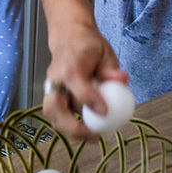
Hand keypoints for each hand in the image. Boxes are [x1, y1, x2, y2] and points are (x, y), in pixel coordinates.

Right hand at [41, 20, 126, 139]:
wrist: (67, 35)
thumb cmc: (88, 45)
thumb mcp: (104, 53)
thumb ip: (111, 69)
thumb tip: (122, 81)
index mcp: (71, 67)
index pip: (79, 87)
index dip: (91, 101)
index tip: (105, 112)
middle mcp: (56, 78)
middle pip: (56, 107)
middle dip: (72, 126)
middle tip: (94, 136)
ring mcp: (50, 87)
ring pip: (51, 114)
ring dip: (67, 130)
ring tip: (90, 137)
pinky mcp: (49, 94)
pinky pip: (54, 114)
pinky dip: (65, 125)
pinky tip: (83, 130)